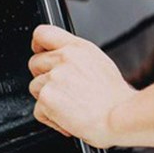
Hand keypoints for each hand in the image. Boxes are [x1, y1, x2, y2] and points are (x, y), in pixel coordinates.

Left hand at [28, 25, 135, 148]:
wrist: (118, 118)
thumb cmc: (116, 99)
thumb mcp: (100, 64)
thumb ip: (76, 58)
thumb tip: (62, 62)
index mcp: (78, 48)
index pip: (44, 33)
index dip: (37, 44)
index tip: (39, 52)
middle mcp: (64, 59)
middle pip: (35, 62)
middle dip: (43, 77)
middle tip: (61, 90)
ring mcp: (53, 78)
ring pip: (35, 87)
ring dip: (48, 100)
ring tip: (70, 107)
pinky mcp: (47, 98)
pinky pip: (38, 110)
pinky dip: (51, 119)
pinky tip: (68, 119)